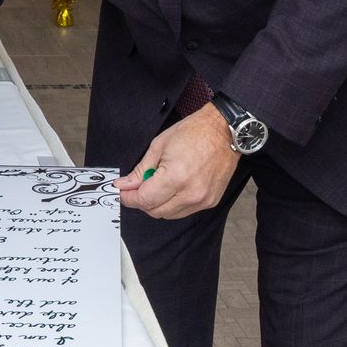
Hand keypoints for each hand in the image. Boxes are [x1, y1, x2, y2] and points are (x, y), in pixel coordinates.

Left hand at [114, 104, 238, 218]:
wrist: (224, 131)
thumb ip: (141, 170)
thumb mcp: (159, 146)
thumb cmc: (194, 133)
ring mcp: (202, 200)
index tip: (123, 192)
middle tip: (137, 187)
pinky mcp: (210, 202)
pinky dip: (173, 203)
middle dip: (142, 201)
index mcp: (176, 176)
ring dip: (158, 204)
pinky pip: (184, 211)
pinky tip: (174, 188)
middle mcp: (191, 193)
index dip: (129, 198)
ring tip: (159, 184)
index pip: (145, 200)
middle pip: (155, 211)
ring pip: (169, 215)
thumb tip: (125, 185)